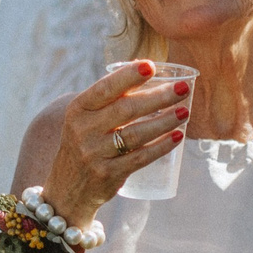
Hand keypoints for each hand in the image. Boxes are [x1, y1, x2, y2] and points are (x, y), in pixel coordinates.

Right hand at [44, 61, 186, 221]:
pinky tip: (178, 136)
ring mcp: (95, 154)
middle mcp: (83, 130)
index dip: (128, 77)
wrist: (67, 188)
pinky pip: (141, 158)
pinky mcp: (108, 174)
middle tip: (183, 88)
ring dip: (165, 121)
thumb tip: (149, 71)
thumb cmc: (85, 142)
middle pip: (125, 109)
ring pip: (136, 134)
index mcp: (78, 109)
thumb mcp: (84, 118)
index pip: (104, 89)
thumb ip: (108, 99)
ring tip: (185, 111)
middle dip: (158, 97)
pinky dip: (162, 146)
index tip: (151, 65)